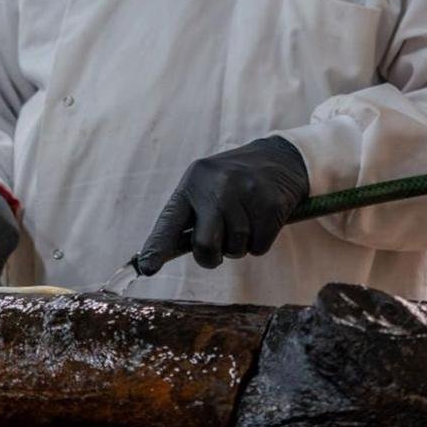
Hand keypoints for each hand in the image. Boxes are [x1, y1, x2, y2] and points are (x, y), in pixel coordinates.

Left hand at [137, 137, 308, 274]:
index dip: (157, 247)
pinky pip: (259, 247)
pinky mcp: (271, 204)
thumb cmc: (233, 183)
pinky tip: (261, 219)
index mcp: (193, 182)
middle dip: (211, 257)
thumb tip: (159, 258)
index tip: (146, 268)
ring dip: (239, 246)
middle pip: (205, 245)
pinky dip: (260, 242)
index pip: (170, 220)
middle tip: (218, 250)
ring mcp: (246, 193)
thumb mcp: (207, 187)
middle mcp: (217, 185)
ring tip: (244, 222)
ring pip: (236, 248)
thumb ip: (190, 218)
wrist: (279, 158)